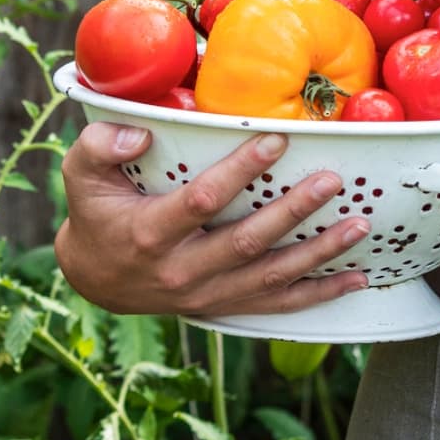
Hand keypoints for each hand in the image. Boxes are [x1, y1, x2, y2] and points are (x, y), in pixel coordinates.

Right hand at [55, 122, 370, 317]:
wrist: (96, 277)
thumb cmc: (96, 211)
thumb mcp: (80, 173)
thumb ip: (100, 145)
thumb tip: (139, 134)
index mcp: (149, 234)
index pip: (201, 201)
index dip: (239, 171)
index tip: (277, 139)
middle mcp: (181, 271)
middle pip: (245, 243)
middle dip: (293, 212)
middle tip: (331, 181)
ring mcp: (206, 294)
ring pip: (269, 277)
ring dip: (319, 253)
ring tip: (358, 224)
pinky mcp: (225, 305)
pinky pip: (277, 305)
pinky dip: (319, 294)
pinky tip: (357, 279)